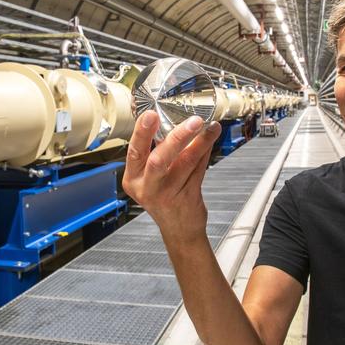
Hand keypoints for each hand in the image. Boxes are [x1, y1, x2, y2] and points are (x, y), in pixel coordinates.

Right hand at [122, 111, 221, 243]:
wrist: (179, 229)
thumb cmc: (165, 198)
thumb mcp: (151, 178)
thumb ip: (158, 153)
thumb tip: (171, 121)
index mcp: (133, 179)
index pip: (134, 152)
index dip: (141, 133)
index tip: (150, 114)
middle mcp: (147, 188)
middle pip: (159, 160)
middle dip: (176, 138)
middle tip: (193, 121)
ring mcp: (168, 194)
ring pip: (186, 162)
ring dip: (200, 142)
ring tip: (210, 127)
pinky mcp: (188, 197)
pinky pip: (199, 169)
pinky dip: (205, 151)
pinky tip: (211, 139)